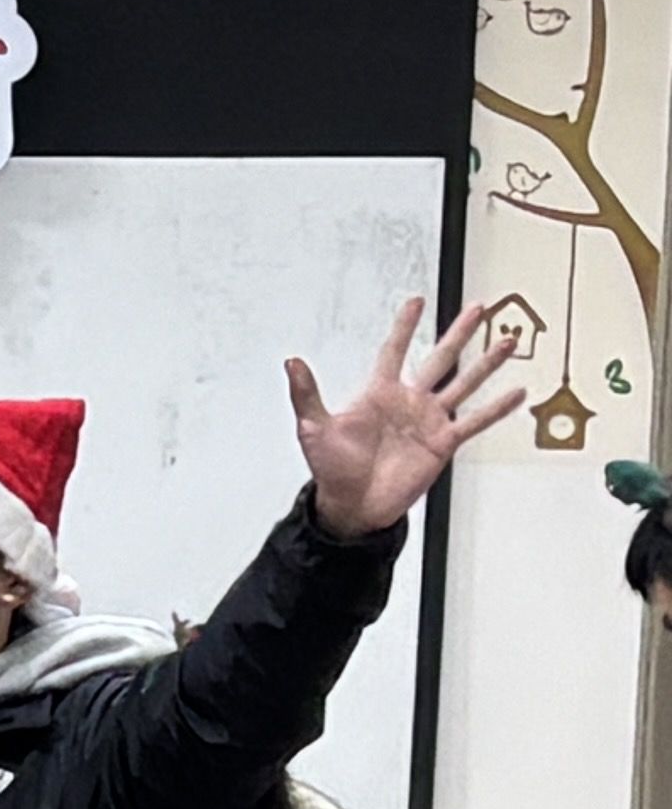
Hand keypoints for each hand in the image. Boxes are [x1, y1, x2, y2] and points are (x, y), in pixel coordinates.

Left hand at [290, 296, 526, 539]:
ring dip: (487, 363)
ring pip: (465, 383)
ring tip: (508, 340)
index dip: (404, 327)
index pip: (393, 351)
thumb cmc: (332, 469)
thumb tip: (291, 363)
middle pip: (440, 358)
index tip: (416, 302)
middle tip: (478, 308)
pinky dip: (496, 408)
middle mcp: (408, 402)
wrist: (353, 506)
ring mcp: (428, 421)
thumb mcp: (314, 428)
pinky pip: (475, 421)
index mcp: (378, 393)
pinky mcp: (442, 442)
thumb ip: (306, 394)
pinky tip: (516, 392)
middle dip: (458, 333)